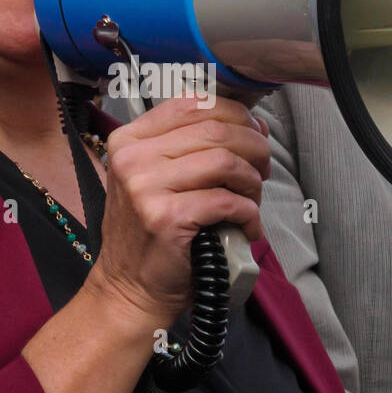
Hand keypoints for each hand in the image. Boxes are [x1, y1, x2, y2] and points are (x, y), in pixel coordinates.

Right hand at [91, 96, 270, 321]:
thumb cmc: (151, 235)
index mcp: (129, 140)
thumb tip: (251, 125)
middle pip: (215, 129)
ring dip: (252, 181)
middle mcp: (132, 158)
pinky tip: (248, 227)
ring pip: (225, 162)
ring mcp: (145, 188)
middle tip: (263, 169)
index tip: (254, 132)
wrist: (128, 289)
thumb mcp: (155, 178)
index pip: (192, 103)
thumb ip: (190, 148)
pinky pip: (227, 201)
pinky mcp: (166, 218)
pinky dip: (249, 214)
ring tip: (252, 200)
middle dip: (254, 147)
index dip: (234, 113)